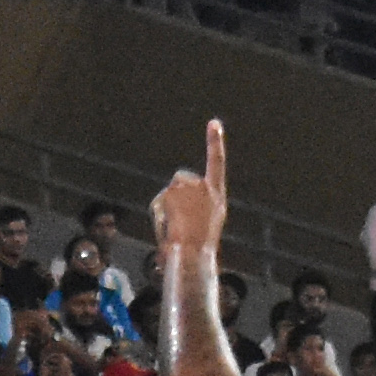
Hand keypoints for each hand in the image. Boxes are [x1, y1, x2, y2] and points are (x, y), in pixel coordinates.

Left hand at [152, 117, 228, 253]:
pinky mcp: (173, 191)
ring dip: (166, 207)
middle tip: (179, 220)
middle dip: (175, 195)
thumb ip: (198, 209)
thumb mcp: (206, 225)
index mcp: (216, 194)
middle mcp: (204, 185)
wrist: (194, 252)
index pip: (217, 162)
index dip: (215, 142)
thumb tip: (184, 210)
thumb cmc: (199, 246)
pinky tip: (169, 225)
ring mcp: (188, 186)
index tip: (214, 123)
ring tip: (176, 227)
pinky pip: (158, 202)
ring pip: (168, 193)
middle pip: (180, 179)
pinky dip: (159, 214)